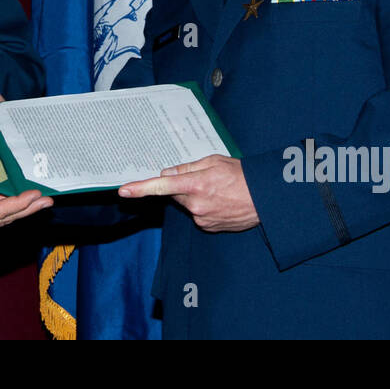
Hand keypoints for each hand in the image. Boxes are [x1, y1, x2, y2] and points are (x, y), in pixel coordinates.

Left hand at [118, 155, 258, 231]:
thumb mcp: (214, 161)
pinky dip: (204, 207)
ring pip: (187, 205)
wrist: (265, 199)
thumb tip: (167, 174)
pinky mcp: (208, 227)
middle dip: (183, 186)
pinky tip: (220, 201)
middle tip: (203, 178)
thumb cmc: (241, 176)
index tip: (123, 191)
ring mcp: (202, 218)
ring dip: (194, 196)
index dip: (140, 188)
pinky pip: (198, 215)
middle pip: (175, 194)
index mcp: (196, 184)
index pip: (161, 186)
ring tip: (218, 190)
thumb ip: (187, 168)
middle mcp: (196, 204)